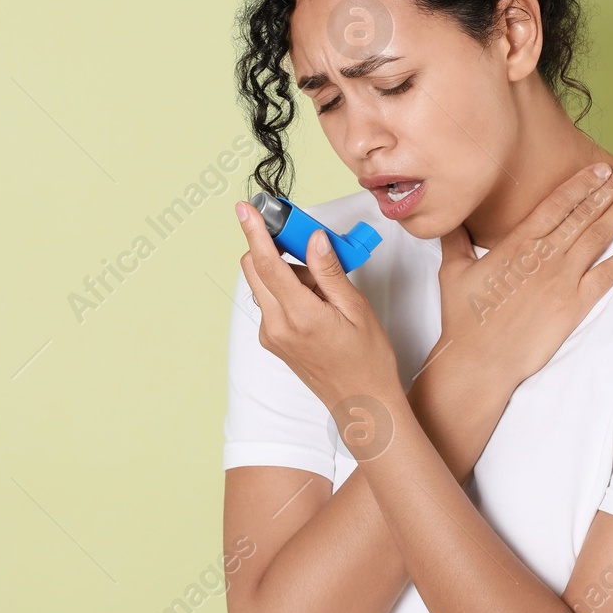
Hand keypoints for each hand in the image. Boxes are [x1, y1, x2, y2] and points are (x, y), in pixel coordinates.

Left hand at [235, 201, 400, 413]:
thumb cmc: (367, 360)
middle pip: (255, 269)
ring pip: (265, 284)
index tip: (245, 209)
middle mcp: (276, 326)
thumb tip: (314, 238)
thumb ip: (330, 271)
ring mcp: (271, 335)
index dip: (254, 231)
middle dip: (274, 247)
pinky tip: (318, 301)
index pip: (267, 264)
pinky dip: (290, 290)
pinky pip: (273, 301)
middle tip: (307, 242)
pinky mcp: (273, 340)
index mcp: (299, 316)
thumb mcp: (356, 309)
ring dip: (288, 272)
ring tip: (326, 287)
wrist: (361, 404)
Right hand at [433, 161, 612, 402]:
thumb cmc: (464, 317)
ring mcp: (563, 279)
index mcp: (516, 244)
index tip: (599, 168)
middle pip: (583, 214)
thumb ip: (456, 240)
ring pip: (598, 237)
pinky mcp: (575, 305)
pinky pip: (606, 276)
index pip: (556, 204)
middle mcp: (544, 256)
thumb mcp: (453, 272)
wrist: (481, 359)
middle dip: (610, 188)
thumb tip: (446, 218)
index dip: (580, 183)